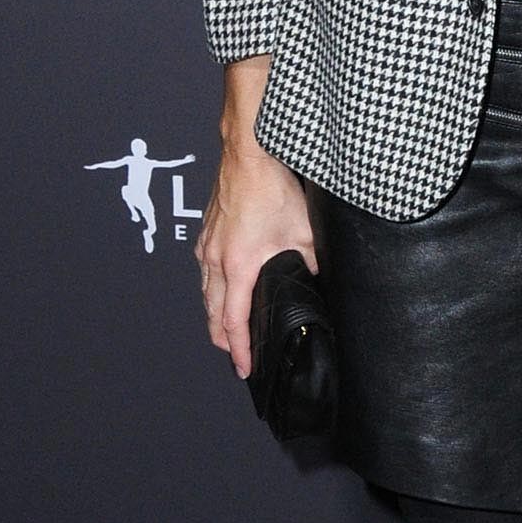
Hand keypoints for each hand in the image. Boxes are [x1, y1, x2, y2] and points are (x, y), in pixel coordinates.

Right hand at [197, 141, 314, 379]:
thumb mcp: (303, 232)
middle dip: (223, 339)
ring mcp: (207, 244)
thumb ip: (310, 261)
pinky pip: (205, 270)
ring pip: (206, 292)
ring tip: (228, 330)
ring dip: (216, 314)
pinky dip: (212, 288)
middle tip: (237, 356)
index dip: (240, 350)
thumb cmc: (271, 188)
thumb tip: (316, 279)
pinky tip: (222, 288)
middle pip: (212, 313)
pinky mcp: (207, 231)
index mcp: (238, 266)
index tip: (246, 368)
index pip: (233, 321)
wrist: (248, 154)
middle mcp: (216, 259)